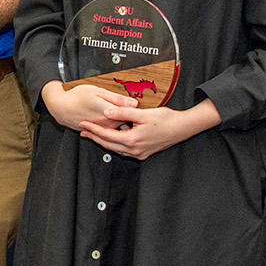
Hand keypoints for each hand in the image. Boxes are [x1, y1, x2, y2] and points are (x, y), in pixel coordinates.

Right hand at [40, 79, 136, 132]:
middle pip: (127, 123)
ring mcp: (103, 129)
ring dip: (126, 125)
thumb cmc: (78, 96)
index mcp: (109, 111)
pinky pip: (112, 133)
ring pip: (120, 129)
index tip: (145, 107)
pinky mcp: (99, 132)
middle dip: (134, 120)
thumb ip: (117, 98)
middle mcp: (107, 123)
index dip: (139, 111)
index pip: (130, 113)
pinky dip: (117, 129)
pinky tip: (118, 123)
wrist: (61, 108)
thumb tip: (133, 102)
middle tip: (140, 114)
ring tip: (131, 119)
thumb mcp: (98, 91)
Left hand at [76, 99, 220, 160]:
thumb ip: (123, 113)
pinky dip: (116, 143)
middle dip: (95, 137)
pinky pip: (125, 150)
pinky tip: (113, 138)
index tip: (83, 124)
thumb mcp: (143, 114)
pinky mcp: (144, 153)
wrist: (183, 128)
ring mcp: (139, 153)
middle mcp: (134, 150)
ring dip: (104, 141)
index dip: (93, 129)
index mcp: (132, 140)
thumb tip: (106, 113)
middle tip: (82, 131)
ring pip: (116, 148)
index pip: (106, 135)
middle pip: (108, 144)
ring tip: (94, 134)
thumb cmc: (166, 119)